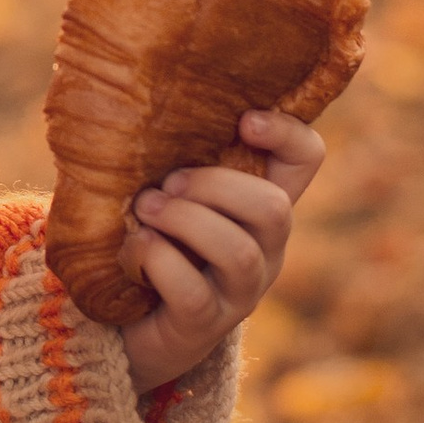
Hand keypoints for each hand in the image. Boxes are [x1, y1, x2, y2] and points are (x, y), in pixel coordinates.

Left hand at [118, 108, 324, 395]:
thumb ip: (168, 156)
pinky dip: (155, 259)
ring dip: (183, 220)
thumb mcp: (163, 192)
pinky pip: (191, 290)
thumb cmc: (143, 241)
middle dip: (214, 186)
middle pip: (274, 209)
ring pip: (238, 251)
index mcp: (257, 206)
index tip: (244, 120)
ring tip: (144, 211)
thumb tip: (127, 94)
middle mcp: (262, 249)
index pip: (306, 160)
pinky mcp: (203, 325)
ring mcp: (238, 292)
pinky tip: (132, 251)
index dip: (288, 133)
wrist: (117, 328)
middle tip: (165, 185)